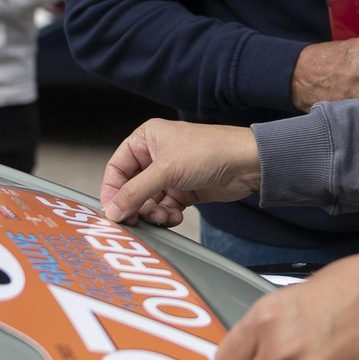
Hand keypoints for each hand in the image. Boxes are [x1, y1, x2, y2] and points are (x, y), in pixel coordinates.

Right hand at [100, 119, 260, 225]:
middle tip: (136, 220)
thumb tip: (112, 210)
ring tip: (162, 216)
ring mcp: (170, 174)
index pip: (116, 168)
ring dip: (152, 213)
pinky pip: (164, 208)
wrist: (247, 163)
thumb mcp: (166, 170)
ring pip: (147, 201)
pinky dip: (166, 215)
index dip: (112, 191)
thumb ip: (136, 192)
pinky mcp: (183, 190)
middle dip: (134, 205)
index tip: (112, 211)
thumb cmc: (211, 150)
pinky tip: (174, 217)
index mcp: (147, 139)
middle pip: (131, 188)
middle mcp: (156, 155)